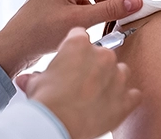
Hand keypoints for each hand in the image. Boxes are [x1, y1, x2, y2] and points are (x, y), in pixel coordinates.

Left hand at [0, 0, 143, 76]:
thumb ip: (110, 10)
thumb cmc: (39, 32)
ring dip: (110, 4)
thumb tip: (137, 2)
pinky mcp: (63, 1)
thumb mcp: (79, 21)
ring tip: (124, 17)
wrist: (13, 49)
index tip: (146, 3)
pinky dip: (100, 10)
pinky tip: (106, 21)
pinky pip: (89, 1)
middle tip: (138, 10)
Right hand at [16, 28, 141, 138]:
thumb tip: (27, 80)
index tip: (70, 60)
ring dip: (111, 81)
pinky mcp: (127, 97)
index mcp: (79, 45)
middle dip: (93, 66)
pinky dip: (125, 99)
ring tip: (96, 95)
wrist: (59, 124)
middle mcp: (103, 55)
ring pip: (120, 71)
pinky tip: (112, 106)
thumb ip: (36, 77)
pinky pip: (133, 94)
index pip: (80, 36)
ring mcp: (118, 75)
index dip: (73, 49)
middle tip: (80, 83)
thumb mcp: (36, 84)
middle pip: (102, 54)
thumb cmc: (46, 100)